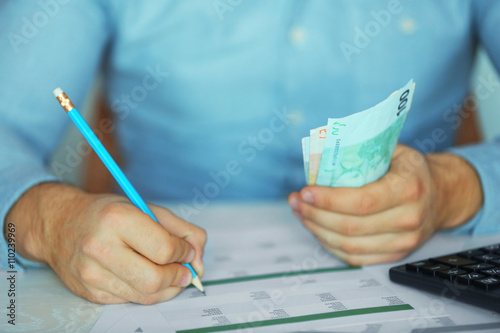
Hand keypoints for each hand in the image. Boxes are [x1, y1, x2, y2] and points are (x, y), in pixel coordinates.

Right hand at [5, 183, 206, 303]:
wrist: (60, 224)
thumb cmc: (108, 213)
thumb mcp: (147, 208)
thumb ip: (182, 230)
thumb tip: (199, 259)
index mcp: (117, 218)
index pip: (164, 249)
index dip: (185, 253)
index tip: (188, 251)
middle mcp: (100, 247)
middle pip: (155, 279)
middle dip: (179, 277)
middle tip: (185, 270)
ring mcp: (92, 273)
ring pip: (145, 295)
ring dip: (167, 288)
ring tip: (171, 274)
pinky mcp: (89, 292)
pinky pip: (130, 300)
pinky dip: (146, 292)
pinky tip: (145, 276)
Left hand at [288, 144, 482, 264]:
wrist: (442, 195)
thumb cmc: (411, 170)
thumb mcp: (393, 150)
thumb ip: (361, 150)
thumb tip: (320, 155)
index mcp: (408, 188)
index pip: (361, 202)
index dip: (328, 200)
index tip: (305, 191)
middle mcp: (409, 219)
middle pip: (350, 227)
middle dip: (314, 214)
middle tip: (296, 201)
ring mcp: (403, 242)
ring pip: (349, 246)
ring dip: (317, 230)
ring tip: (301, 213)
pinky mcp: (395, 255)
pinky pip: (355, 257)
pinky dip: (330, 245)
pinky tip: (317, 229)